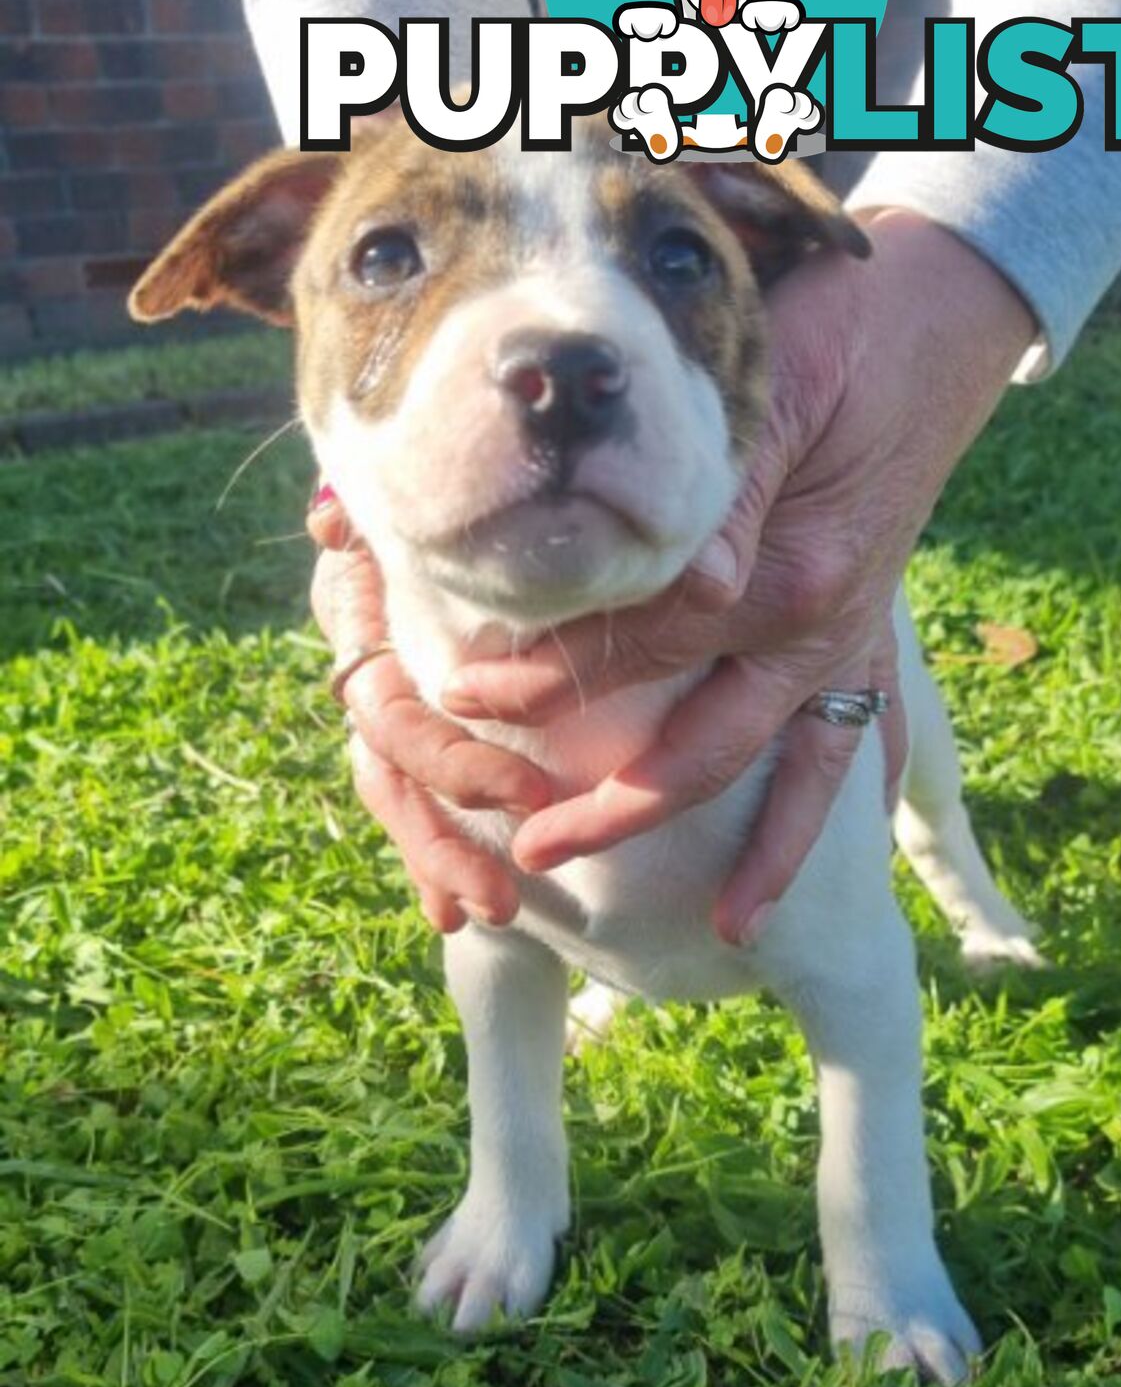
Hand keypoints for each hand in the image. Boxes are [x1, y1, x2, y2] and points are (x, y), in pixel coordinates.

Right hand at [307, 490, 550, 932]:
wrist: (484, 469)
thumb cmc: (460, 473)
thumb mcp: (422, 491)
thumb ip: (374, 506)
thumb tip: (330, 524)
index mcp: (366, 615)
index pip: (392, 710)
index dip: (449, 758)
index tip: (524, 792)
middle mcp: (368, 665)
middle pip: (393, 770)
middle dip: (443, 835)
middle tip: (504, 894)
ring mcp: (388, 699)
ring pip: (396, 794)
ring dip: (436, 857)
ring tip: (492, 913)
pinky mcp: (421, 726)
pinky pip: (414, 801)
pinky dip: (431, 858)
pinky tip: (449, 916)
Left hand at [439, 212, 1035, 943]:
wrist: (930, 321)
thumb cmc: (823, 335)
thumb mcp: (763, 390)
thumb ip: (720, 496)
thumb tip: (693, 590)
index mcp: (782, 569)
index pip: (643, 646)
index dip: (547, 675)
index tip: (462, 693)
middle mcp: (822, 626)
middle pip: (704, 745)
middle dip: (612, 802)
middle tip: (530, 848)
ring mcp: (850, 643)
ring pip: (789, 775)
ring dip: (751, 853)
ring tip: (715, 931)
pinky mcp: (868, 642)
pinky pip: (858, 751)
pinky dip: (825, 823)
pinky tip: (779, 895)